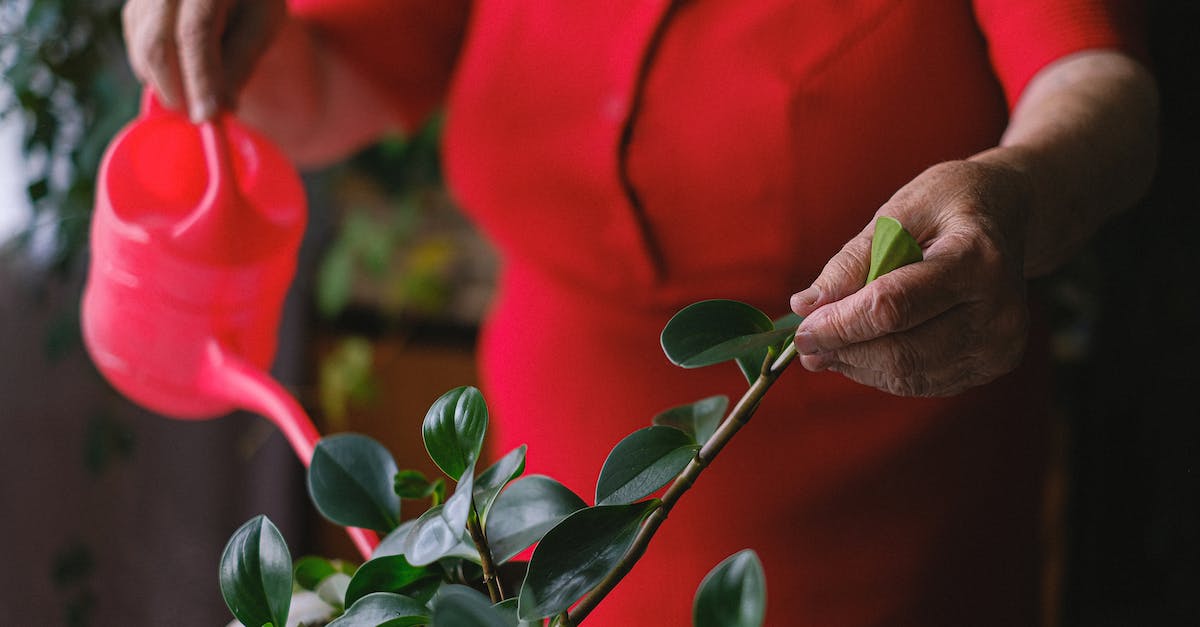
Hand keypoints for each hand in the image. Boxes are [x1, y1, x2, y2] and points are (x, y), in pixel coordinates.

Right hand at [122, 0, 286, 120]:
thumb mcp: (261, 25)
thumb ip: (240, 63)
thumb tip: (220, 109)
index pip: (195, 33)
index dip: (200, 78)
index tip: (208, 116)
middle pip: (157, 42)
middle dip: (176, 89)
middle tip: (199, 116)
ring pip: (142, 44)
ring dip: (165, 83)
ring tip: (195, 99)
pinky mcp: (137, 2)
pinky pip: (136, 41)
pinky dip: (153, 69)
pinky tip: (178, 79)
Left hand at [789, 158, 1032, 396]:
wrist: (1009, 217)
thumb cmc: (949, 205)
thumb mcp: (899, 212)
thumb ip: (853, 260)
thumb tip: (807, 306)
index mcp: (977, 261)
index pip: (893, 308)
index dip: (840, 324)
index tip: (801, 329)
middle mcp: (999, 311)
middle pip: (902, 351)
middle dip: (843, 351)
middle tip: (805, 345)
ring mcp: (1000, 344)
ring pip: (909, 374)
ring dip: (858, 366)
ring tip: (827, 348)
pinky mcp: (993, 364)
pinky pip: (923, 382)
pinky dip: (883, 372)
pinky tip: (863, 351)